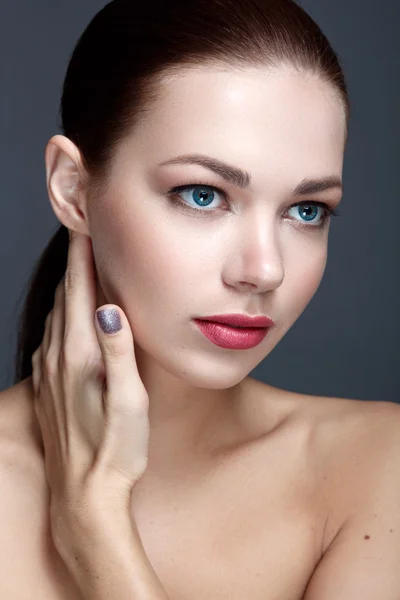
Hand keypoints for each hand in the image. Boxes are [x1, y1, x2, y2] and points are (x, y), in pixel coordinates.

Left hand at [31, 229, 149, 534]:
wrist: (84, 494)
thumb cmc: (115, 449)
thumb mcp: (129, 401)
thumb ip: (119, 352)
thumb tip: (109, 308)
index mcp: (80, 356)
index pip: (80, 292)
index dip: (82, 256)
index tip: (85, 226)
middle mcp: (58, 358)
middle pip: (64, 297)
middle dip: (74, 263)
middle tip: (85, 235)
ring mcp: (49, 372)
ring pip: (55, 315)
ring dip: (67, 287)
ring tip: (80, 266)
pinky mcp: (48, 385)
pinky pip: (50, 335)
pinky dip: (61, 313)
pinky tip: (68, 316)